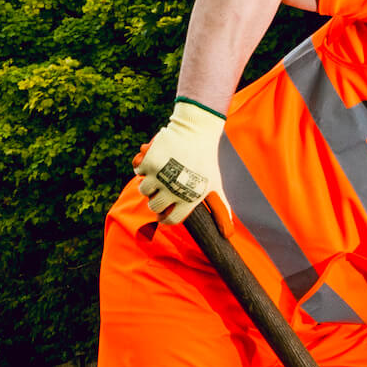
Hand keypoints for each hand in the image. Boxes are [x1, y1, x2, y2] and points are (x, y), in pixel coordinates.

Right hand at [134, 98, 224, 223]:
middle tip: (158, 194)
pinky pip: (138, 171)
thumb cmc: (206, 160)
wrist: (196, 131)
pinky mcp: (149, 161)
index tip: (162, 216)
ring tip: (155, 178)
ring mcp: (160, 175)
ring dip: (147, 185)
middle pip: (154, 206)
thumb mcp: (215, 185)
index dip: (165, 219)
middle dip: (155, 202)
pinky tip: (151, 164)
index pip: (171, 219)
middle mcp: (174, 189)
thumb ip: (220, 209)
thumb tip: (228, 234)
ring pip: (143, 190)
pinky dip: (142, 168)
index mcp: (190, 198)